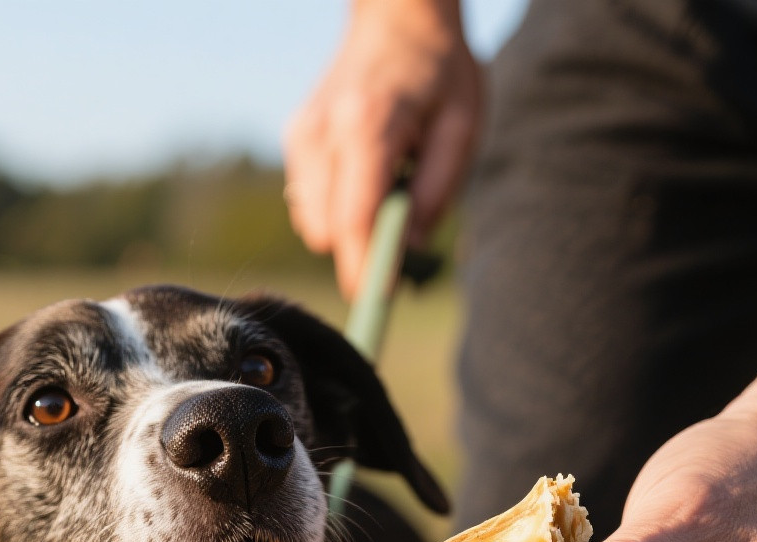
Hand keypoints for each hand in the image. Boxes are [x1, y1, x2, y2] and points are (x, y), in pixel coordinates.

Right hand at [284, 0, 481, 298]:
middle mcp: (322, 133)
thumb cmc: (439, 72)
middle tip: (401, 237)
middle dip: (359, 252)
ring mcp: (302, 136)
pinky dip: (334, 211)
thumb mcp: (462, 130)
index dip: (365, 267)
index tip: (379, 300)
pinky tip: (363, 180)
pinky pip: (307, 206)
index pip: (354, 218)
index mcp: (366, 126)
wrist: (398, 16)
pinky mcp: (295, 141)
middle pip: (326, 231)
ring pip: (312, 224)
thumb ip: (436, 194)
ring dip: (347, 230)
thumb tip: (407, 251)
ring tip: (386, 189)